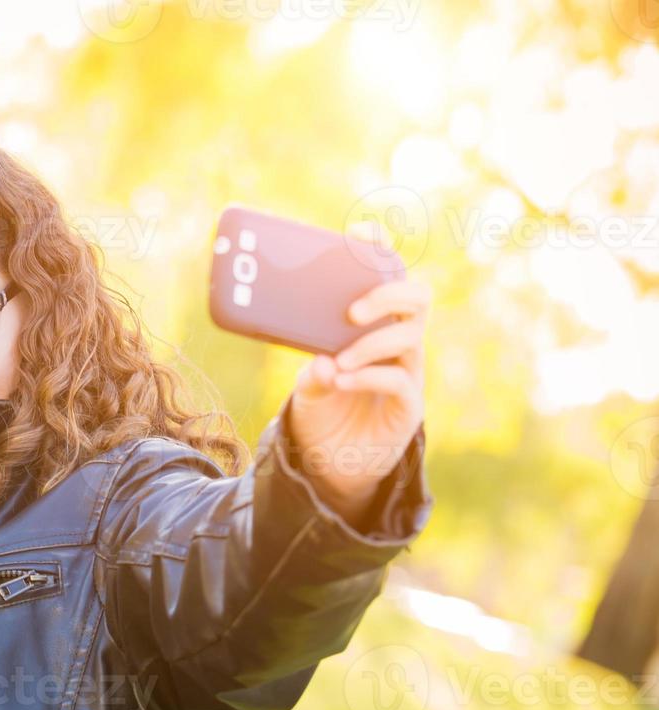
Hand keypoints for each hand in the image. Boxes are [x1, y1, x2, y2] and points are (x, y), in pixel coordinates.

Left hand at [287, 226, 428, 524]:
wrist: (331, 461)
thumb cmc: (323, 408)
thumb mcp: (308, 384)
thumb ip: (313, 369)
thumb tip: (321, 361)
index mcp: (375, 322)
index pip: (388, 275)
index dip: (380, 250)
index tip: (360, 233)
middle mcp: (397, 339)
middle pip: (416, 298)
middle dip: (388, 294)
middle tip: (352, 310)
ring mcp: (407, 369)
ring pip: (410, 337)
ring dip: (372, 343)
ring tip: (340, 358)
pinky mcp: (407, 403)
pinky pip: (399, 380)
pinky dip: (369, 376)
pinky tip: (342, 379)